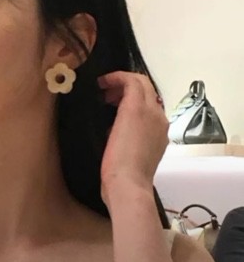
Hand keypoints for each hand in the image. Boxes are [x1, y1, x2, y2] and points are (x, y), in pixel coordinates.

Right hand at [97, 71, 168, 205]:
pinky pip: (149, 116)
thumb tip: (120, 90)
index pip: (135, 80)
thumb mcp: (117, 122)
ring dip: (130, 97)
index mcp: (144, 108)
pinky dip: (136, 111)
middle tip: (105, 92)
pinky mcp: (159, 141)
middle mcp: (157, 114)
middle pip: (144, 88)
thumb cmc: (117, 157)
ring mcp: (160, 128)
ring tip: (111, 105)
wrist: (129, 185)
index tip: (101, 83)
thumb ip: (124, 98)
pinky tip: (121, 123)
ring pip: (148, 101)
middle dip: (124, 84)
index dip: (117, 76)